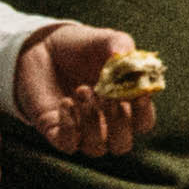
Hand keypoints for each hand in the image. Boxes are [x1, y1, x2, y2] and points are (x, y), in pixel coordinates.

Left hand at [13, 22, 132, 155]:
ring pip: (96, 148)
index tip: (139, 95)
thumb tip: (128, 58)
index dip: (144, 113)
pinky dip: (69, 127)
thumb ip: (121, 46)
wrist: (44, 47)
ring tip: (81, 90)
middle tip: (108, 97)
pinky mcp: (56, 131)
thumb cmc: (83, 47)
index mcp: (125, 105)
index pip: (143, 123)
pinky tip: (66, 102)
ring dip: (92, 121)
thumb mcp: (105, 40)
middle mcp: (106, 124)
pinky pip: (68, 144)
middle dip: (118, 123)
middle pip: (122, 144)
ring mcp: (81, 131)